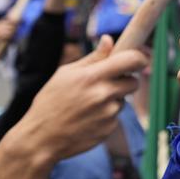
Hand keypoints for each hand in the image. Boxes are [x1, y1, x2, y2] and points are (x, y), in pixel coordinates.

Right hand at [0, 35, 147, 178]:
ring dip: (113, 99)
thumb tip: (108, 39)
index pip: (131, 60)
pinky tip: (88, 118)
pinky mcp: (109, 129)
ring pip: (123, 100)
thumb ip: (92, 58)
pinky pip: (116, 116)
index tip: (138, 59)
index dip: (139, 57)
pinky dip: (106, 115)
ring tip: (89, 104)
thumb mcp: (65, 74)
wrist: (41, 139)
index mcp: (92, 76)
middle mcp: (104, 94)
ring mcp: (108, 114)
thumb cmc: (50, 102)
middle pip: (133, 81)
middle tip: (108, 83)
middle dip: (125, 80)